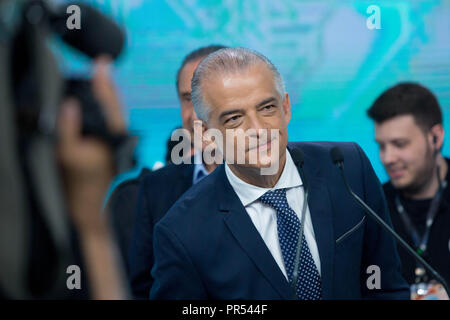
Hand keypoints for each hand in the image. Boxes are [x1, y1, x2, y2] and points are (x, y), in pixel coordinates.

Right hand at [57, 56, 125, 231]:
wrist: (89, 207)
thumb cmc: (78, 183)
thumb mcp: (66, 155)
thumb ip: (67, 129)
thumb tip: (69, 104)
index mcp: (111, 136)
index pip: (109, 102)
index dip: (104, 80)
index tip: (102, 62)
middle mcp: (116, 137)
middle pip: (114, 105)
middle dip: (107, 84)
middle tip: (102, 64)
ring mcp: (114, 143)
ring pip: (113, 114)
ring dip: (106, 95)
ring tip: (100, 78)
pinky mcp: (109, 149)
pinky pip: (108, 123)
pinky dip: (103, 109)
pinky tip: (97, 105)